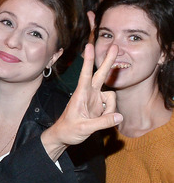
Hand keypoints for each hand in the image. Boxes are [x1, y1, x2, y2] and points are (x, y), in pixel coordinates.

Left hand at [41, 44, 121, 160]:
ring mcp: (94, 99)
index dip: (88, 61)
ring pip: (111, 97)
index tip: (88, 47)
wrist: (63, 136)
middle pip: (100, 75)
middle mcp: (88, 94)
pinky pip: (111, 106)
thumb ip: (102, 123)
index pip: (85, 75)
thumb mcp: (84, 128)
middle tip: (114, 46)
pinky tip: (101, 120)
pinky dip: (110, 114)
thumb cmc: (68, 130)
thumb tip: (119, 116)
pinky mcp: (99, 105)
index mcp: (80, 95)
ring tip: (99, 121)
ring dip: (110, 109)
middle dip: (108, 62)